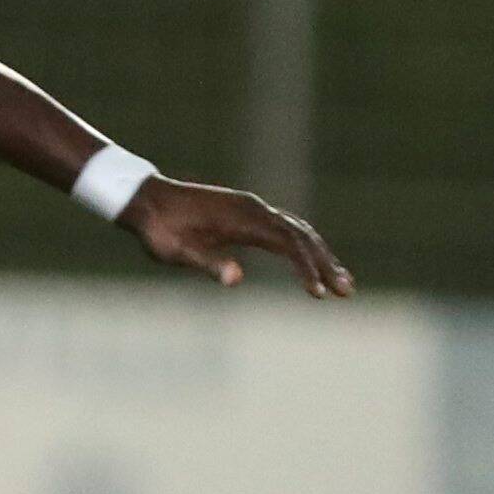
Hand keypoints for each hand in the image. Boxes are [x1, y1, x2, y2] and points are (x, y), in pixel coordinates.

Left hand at [123, 177, 353, 297]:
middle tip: (347, 292)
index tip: (317, 293)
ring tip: (341, 284)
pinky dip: (304, 247)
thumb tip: (235, 278)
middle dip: (325, 264)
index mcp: (242, 218)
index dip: (305, 268)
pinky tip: (313, 265)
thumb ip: (205, 263)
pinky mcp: (249, 213)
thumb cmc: (159, 229)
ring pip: (298, 231)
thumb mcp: (174, 252)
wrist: (146, 200)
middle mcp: (254, 209)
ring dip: (321, 256)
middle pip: (302, 235)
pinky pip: (286, 229)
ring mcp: (253, 208)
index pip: (287, 243)